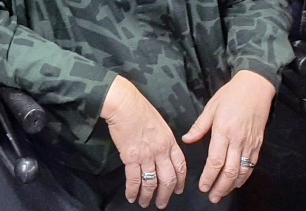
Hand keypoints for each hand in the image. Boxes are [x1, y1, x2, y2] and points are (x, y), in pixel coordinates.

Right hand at [101, 75, 187, 208]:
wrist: (124, 103)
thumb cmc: (139, 108)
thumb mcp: (160, 123)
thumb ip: (164, 139)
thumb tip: (163, 151)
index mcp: (169, 141)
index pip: (180, 166)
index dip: (180, 181)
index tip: (178, 190)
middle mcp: (161, 151)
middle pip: (168, 179)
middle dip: (166, 195)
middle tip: (163, 203)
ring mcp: (146, 155)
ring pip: (151, 183)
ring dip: (149, 196)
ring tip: (146, 203)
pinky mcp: (131, 157)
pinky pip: (134, 180)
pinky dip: (133, 191)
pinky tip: (131, 196)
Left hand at [182, 70, 275, 203]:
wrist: (255, 86)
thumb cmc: (231, 94)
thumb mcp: (211, 107)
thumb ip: (199, 126)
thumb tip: (187, 139)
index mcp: (223, 131)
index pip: (215, 161)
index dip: (209, 177)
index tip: (202, 187)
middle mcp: (238, 140)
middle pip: (230, 171)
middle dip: (220, 187)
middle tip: (212, 197)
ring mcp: (250, 143)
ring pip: (242, 171)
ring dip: (232, 185)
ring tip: (222, 193)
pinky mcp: (258, 143)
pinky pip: (252, 165)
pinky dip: (244, 176)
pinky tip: (237, 182)